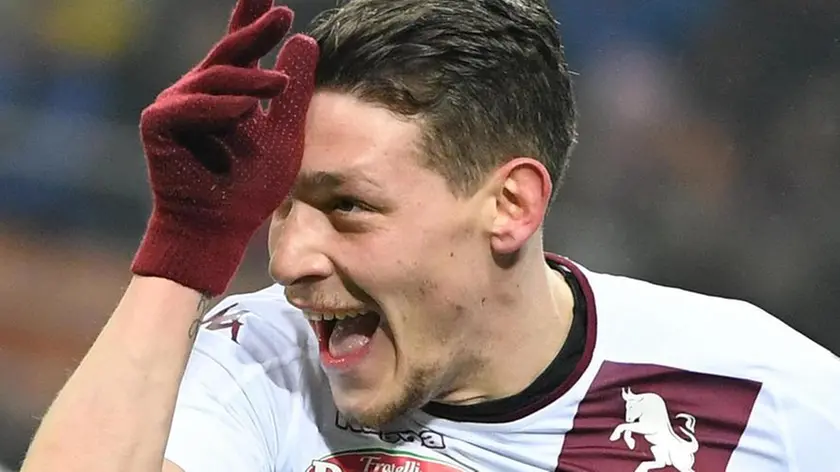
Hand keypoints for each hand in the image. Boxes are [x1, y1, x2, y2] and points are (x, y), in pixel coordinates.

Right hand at [131, 0, 317, 295]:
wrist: (220, 229)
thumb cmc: (250, 188)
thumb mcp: (284, 135)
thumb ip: (292, 92)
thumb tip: (305, 41)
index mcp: (227, 93)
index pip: (242, 49)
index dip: (254, 20)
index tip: (274, 0)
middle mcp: (199, 93)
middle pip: (228, 52)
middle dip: (254, 30)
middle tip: (282, 14)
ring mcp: (175, 106)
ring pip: (215, 79)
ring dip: (250, 80)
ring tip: (281, 84)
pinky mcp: (158, 124)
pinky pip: (191, 107)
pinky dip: (218, 108)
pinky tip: (245, 110)